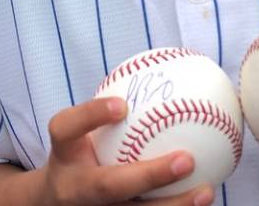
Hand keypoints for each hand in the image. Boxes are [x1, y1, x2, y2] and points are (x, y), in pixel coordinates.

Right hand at [36, 98, 213, 205]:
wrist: (52, 203)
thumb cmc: (81, 153)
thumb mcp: (80, 131)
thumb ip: (110, 107)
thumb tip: (165, 66)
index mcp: (65, 153)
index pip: (67, 129)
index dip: (91, 116)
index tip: (122, 104)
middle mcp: (75, 188)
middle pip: (108, 186)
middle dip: (148, 175)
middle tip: (187, 159)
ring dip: (173, 205)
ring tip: (207, 192)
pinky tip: (204, 200)